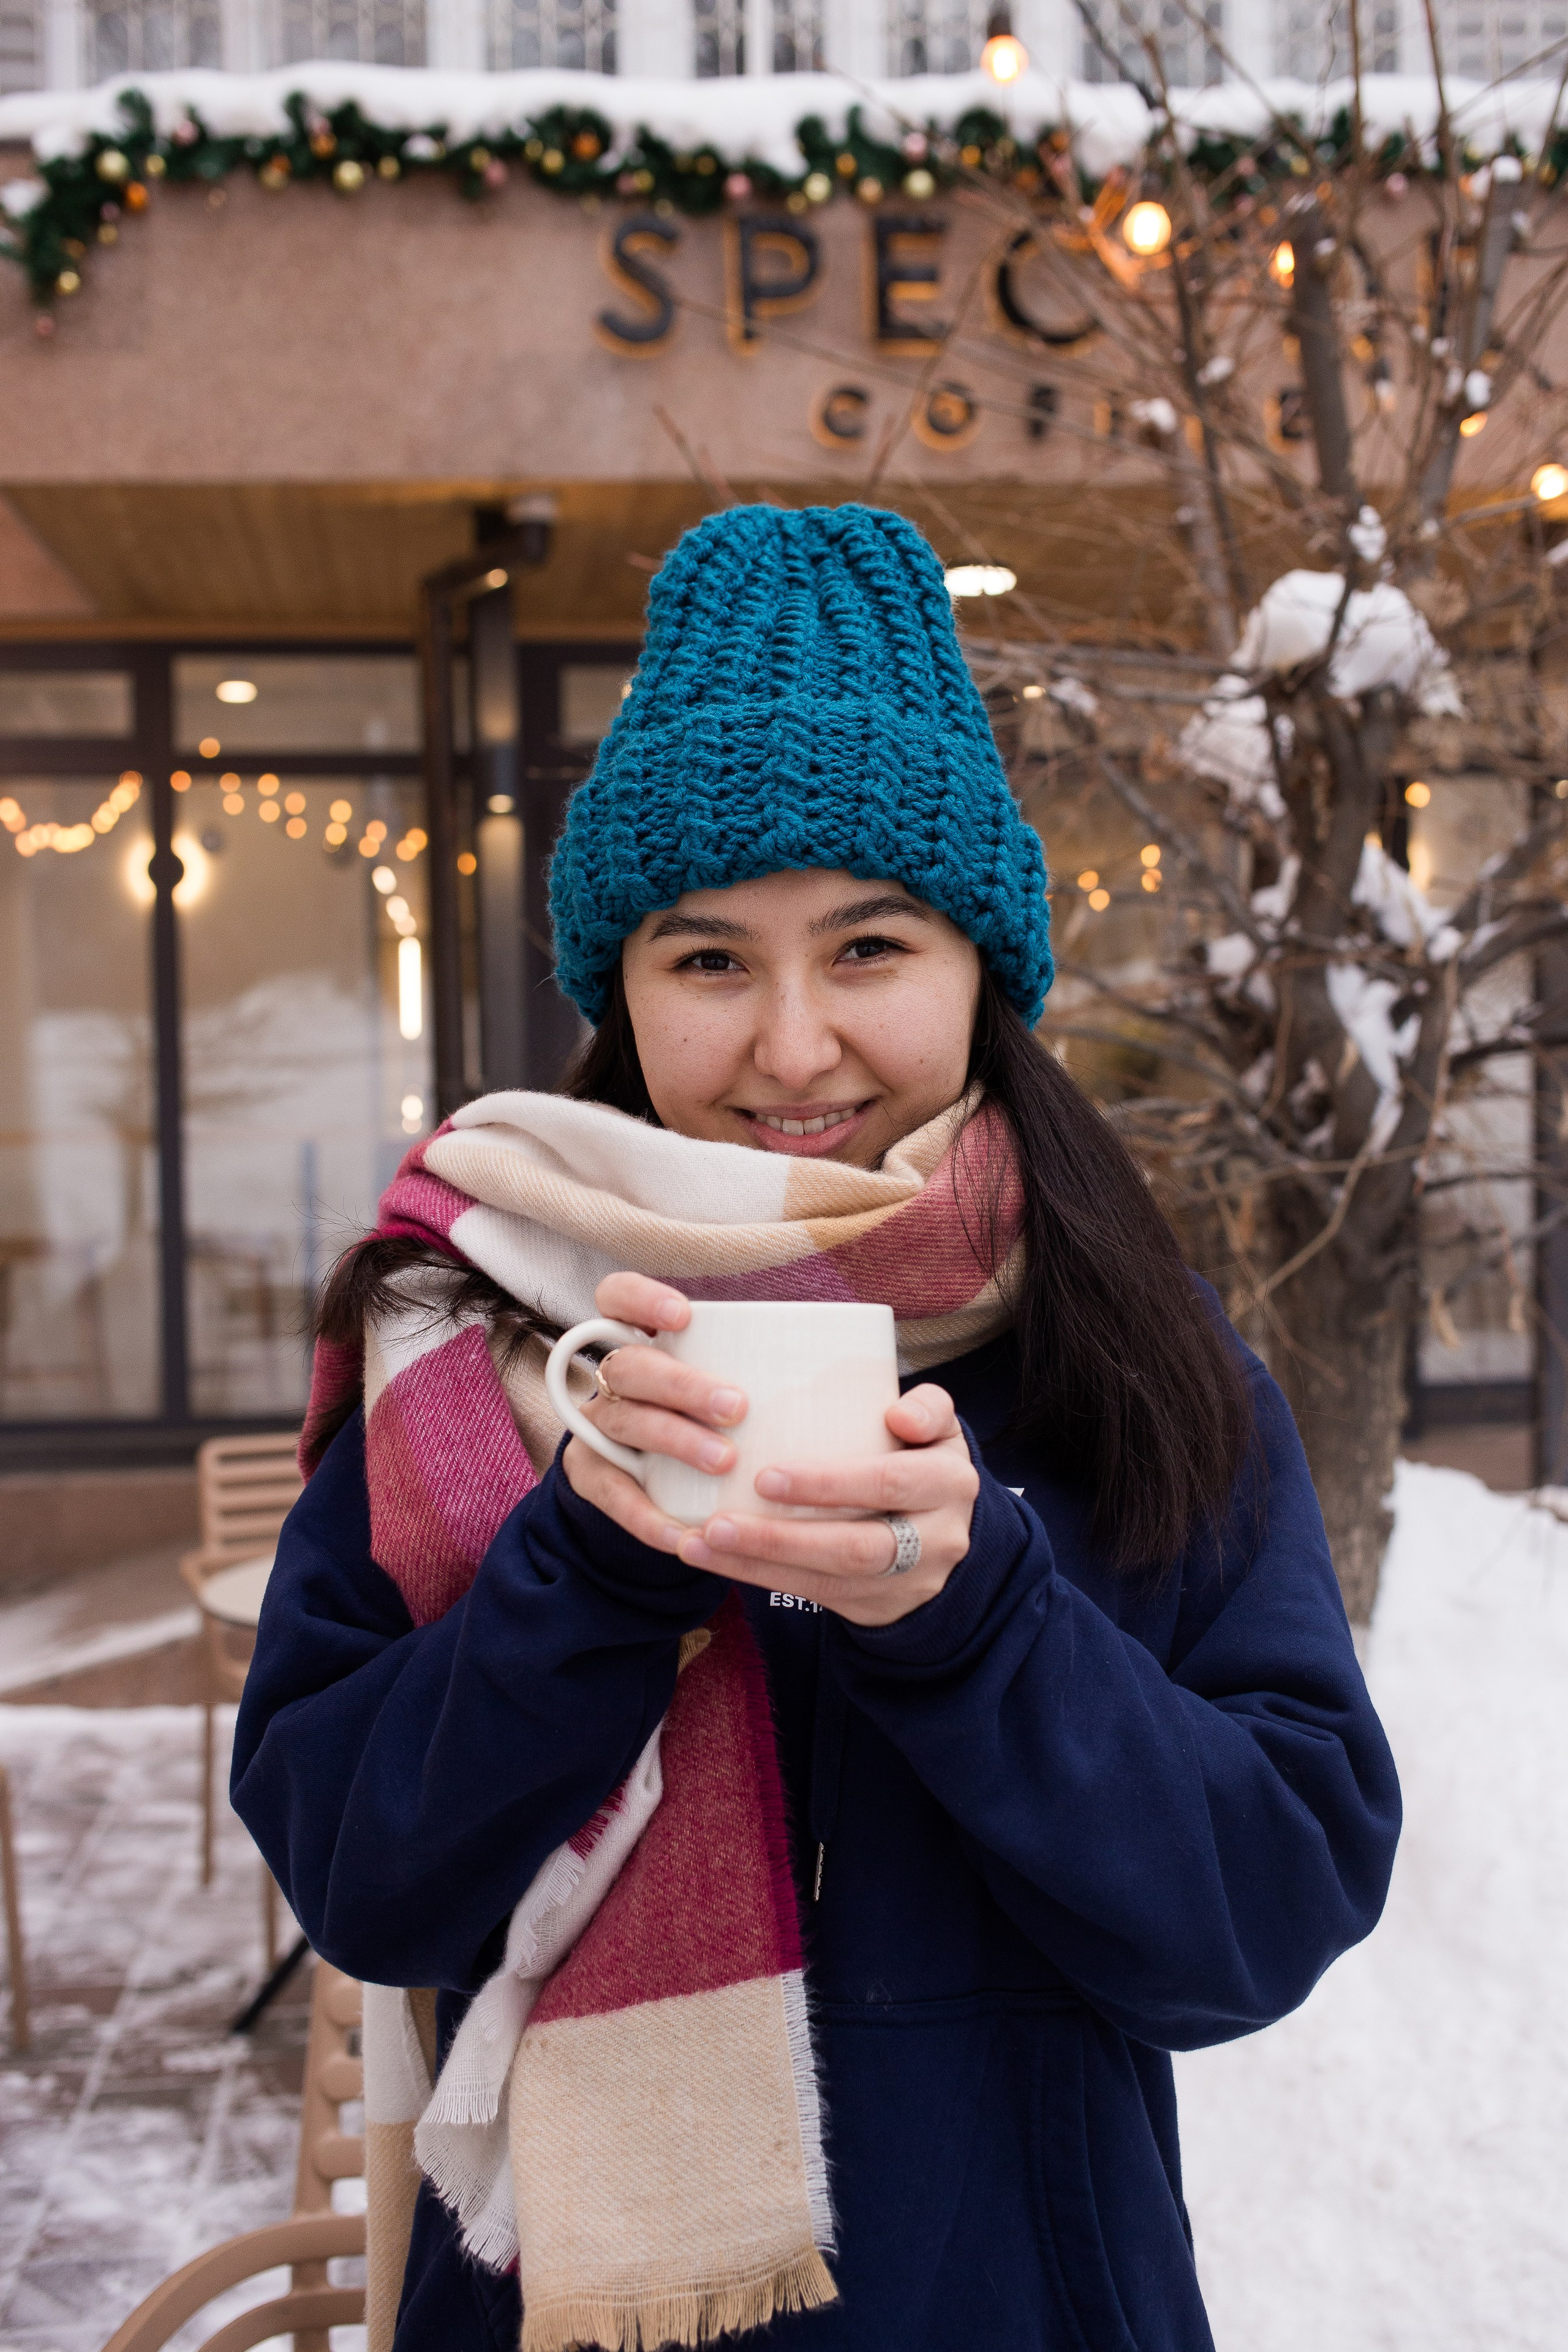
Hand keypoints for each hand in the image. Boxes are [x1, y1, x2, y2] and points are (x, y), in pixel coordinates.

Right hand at [562, 1274, 745, 1558]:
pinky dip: (650, 1514)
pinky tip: (686, 1533)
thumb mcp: (734, 1385)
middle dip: (681, 1383)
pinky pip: (614, 1495)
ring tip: (724, 1461)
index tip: (683, 1316)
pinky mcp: (591, 1476)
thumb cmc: (721, 1421)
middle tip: (736, 1406)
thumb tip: (862, 1379)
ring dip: (674, 1439)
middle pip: (629, 1366)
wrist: (662, 1484)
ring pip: (623, 1421)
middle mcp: (612, 1381)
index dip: (640, 1299)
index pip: (617, 1298)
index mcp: (641, 1341)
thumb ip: (771, 1372)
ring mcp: (596, 1427)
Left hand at [675, 1385, 977, 1627]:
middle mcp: (937, 1539)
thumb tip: (896, 1414)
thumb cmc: (922, 1459)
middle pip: (856, 1547)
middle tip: (718, 1521)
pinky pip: (815, 1595)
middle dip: (782, 1538)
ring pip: (829, 1580)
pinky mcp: (876, 1606)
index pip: (889, 1483)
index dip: (830, 1484)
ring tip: (703, 1541)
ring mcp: (908, 1580)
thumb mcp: (938, 1429)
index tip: (765, 1476)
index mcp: (949, 1483)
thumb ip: (926, 1408)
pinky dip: (760, 1576)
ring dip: (760, 1562)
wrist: (947, 1531)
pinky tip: (714, 1558)